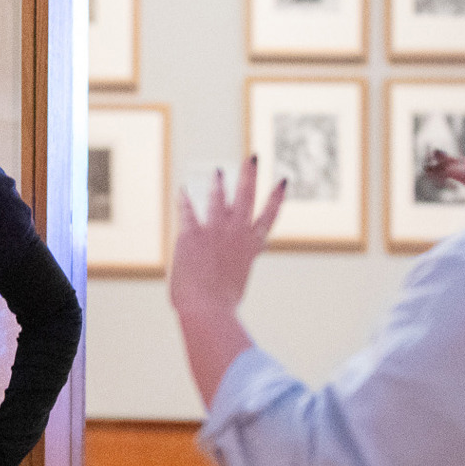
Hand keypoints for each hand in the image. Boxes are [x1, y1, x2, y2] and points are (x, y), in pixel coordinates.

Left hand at [169, 157, 285, 314]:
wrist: (207, 309)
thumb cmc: (221, 304)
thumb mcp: (237, 280)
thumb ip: (241, 261)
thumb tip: (253, 248)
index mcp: (250, 248)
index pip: (268, 218)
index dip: (276, 198)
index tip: (282, 181)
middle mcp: (236, 235)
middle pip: (247, 198)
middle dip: (250, 175)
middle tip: (253, 156)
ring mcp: (215, 233)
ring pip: (218, 200)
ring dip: (218, 184)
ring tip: (218, 171)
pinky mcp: (191, 235)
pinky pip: (187, 212)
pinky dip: (184, 201)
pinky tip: (182, 190)